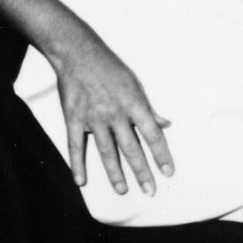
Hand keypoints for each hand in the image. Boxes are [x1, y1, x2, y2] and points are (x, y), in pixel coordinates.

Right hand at [56, 36, 173, 199]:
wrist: (78, 52)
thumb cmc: (109, 66)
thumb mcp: (134, 83)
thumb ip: (148, 108)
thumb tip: (165, 124)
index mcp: (133, 103)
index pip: (152, 134)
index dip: (161, 154)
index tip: (168, 172)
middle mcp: (115, 113)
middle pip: (131, 148)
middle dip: (142, 171)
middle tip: (150, 191)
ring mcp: (93, 117)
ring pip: (107, 151)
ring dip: (115, 173)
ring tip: (123, 190)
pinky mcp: (74, 118)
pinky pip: (76, 146)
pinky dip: (78, 164)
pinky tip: (81, 181)